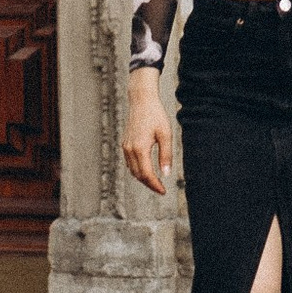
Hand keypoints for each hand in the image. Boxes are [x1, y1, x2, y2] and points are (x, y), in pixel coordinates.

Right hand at [122, 69, 172, 197]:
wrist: (141, 100)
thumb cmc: (156, 115)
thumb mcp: (165, 134)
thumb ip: (166, 155)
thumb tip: (166, 174)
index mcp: (140, 148)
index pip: (146, 174)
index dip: (155, 185)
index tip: (164, 191)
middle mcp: (129, 149)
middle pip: (138, 175)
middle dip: (149, 184)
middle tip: (161, 189)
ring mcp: (125, 146)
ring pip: (132, 170)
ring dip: (143, 178)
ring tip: (156, 182)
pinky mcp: (125, 143)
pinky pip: (130, 162)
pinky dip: (138, 170)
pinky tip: (147, 170)